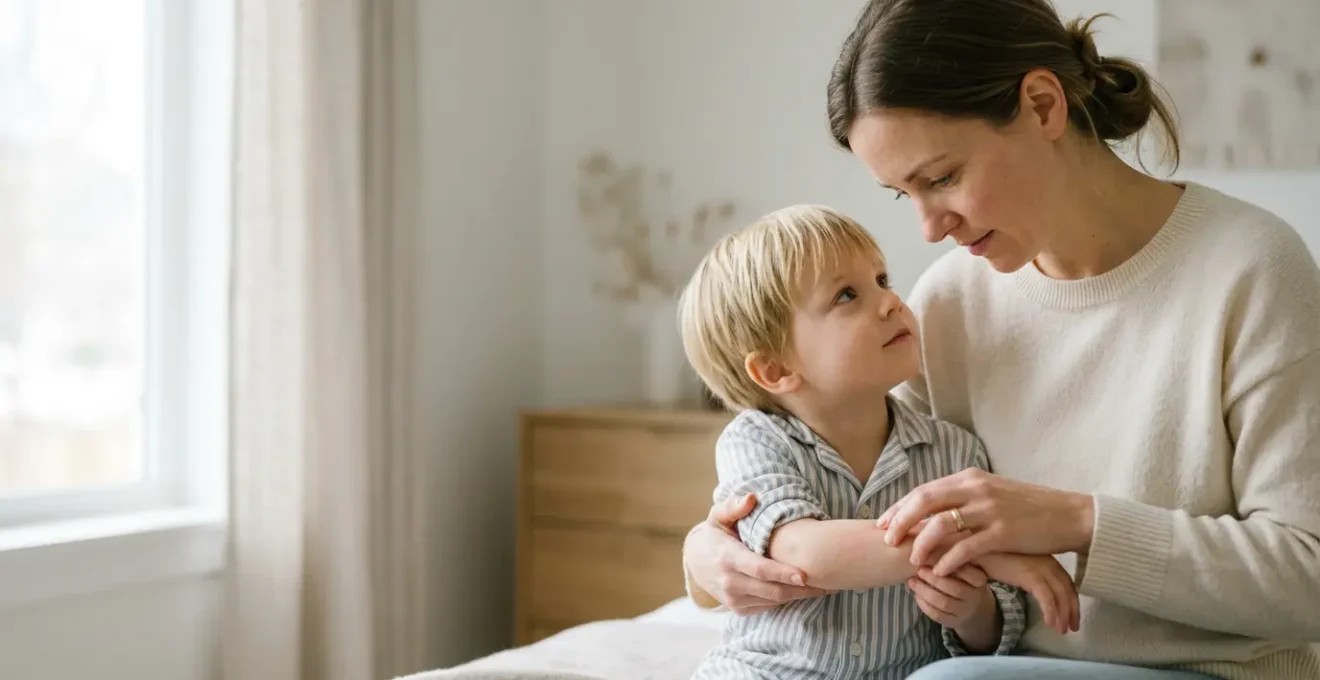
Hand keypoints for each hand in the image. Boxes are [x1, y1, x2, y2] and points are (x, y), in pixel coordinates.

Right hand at [683, 494, 829, 614]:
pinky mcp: (739, 609)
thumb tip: (752, 498)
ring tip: (822, 587)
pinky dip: (786, 599)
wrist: (695, 562)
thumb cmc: (715, 535)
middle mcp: (730, 583)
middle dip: (802, 590)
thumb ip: (733, 506)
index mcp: (728, 558)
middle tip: (828, 583)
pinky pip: (768, 606)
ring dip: (798, 596)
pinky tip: (801, 590)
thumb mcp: (718, 516)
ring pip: (773, 601)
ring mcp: (734, 599)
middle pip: (772, 590)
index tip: (805, 575)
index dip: (783, 573)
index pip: (759, 569)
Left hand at [876, 468, 1094, 575]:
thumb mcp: (991, 492)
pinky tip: (939, 570)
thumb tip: (932, 508)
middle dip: (901, 521)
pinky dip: (949, 559)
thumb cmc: (1028, 507)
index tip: (883, 523)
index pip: (924, 490)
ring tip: (912, 559)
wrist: (1069, 514)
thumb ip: (963, 497)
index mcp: (969, 477)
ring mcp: (989, 509)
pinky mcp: (1003, 531)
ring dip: (922, 543)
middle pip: (925, 501)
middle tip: (887, 540)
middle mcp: (976, 488)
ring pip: (942, 524)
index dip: (900, 507)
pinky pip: (967, 546)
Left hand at [908, 564, 994, 638]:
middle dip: (932, 578)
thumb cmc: (963, 579)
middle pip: (954, 588)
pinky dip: (923, 604)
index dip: (948, 565)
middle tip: (918, 569)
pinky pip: (937, 615)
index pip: (967, 572)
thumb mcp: (965, 565)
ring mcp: (965, 611)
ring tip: (912, 581)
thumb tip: (927, 545)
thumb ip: (952, 556)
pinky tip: (916, 594)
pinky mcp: (954, 622)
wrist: (974, 607)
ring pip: (943, 602)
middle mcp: (975, 596)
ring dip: (924, 591)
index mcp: (979, 579)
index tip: (931, 557)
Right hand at [974, 552, 1079, 634]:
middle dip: (1072, 610)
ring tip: (1061, 630)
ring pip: (1060, 596)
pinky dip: (1050, 611)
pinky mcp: (1031, 575)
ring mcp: (1040, 568)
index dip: (1071, 600)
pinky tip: (1049, 623)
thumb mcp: (1017, 563)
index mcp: (1047, 558)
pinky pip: (1046, 598)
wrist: (977, 546)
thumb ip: (1028, 573)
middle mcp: (1048, 562)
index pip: (1066, 581)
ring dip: (1063, 615)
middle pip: (1068, 589)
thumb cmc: (993, 553)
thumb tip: (1036, 589)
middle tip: (1072, 628)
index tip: (1072, 616)